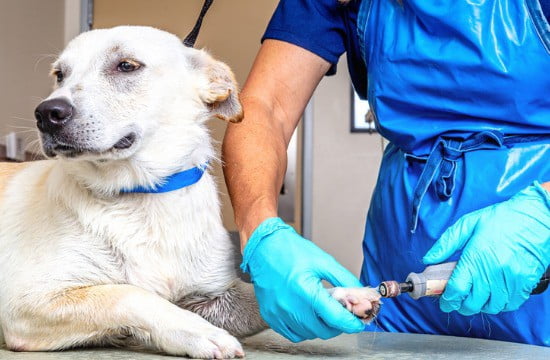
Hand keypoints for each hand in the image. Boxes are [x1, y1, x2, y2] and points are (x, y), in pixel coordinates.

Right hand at [241, 217, 364, 341]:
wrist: (264, 247)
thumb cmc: (292, 251)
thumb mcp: (323, 261)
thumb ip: (344, 279)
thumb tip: (360, 295)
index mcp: (306, 290)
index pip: (335, 318)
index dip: (351, 323)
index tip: (358, 323)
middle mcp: (291, 306)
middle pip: (323, 330)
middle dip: (337, 325)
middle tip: (341, 314)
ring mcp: (279, 313)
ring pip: (309, 334)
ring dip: (320, 327)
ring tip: (322, 311)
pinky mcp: (270, 316)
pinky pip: (293, 334)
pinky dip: (304, 329)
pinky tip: (307, 316)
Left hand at [423, 182, 549, 314]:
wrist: (535, 218)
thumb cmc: (501, 219)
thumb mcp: (467, 224)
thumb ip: (445, 243)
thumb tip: (429, 259)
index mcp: (476, 258)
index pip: (457, 290)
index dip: (447, 300)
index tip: (444, 302)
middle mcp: (493, 273)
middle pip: (472, 303)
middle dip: (461, 305)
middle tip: (457, 298)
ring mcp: (511, 280)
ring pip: (491, 307)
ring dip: (480, 305)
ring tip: (474, 295)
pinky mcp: (525, 284)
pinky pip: (510, 304)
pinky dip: (499, 304)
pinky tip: (493, 294)